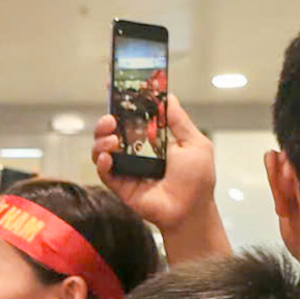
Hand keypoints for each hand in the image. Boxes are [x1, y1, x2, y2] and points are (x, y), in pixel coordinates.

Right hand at [90, 95, 225, 254]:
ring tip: (112, 141)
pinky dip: (102, 163)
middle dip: (106, 122)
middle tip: (110, 120)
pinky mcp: (120, 185)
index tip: (113, 89)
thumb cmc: (197, 178)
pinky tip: (109, 158)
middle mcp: (136, 152)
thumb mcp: (195, 142)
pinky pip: (104, 172)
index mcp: (153, 139)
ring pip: (102, 149)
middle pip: (111, 131)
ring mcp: (126, 168)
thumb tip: (169, 95)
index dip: (122, 104)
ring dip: (102, 141)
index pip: (133, 117)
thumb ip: (179, 120)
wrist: (191, 209)